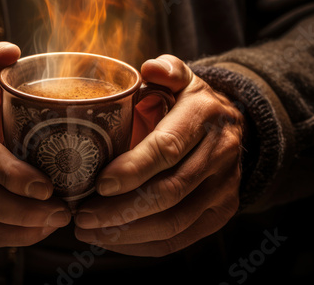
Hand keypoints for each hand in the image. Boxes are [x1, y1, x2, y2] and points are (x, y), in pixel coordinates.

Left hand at [74, 55, 243, 256]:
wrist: (231, 127)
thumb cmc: (189, 103)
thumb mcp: (182, 77)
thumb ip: (166, 69)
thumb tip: (150, 68)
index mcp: (203, 116)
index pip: (168, 147)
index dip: (133, 169)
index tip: (99, 184)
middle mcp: (220, 154)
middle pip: (168, 191)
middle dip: (121, 209)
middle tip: (82, 215)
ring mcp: (224, 188)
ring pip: (174, 222)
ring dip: (127, 232)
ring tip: (89, 231)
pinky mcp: (221, 212)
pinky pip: (181, 238)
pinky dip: (144, 245)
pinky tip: (114, 240)